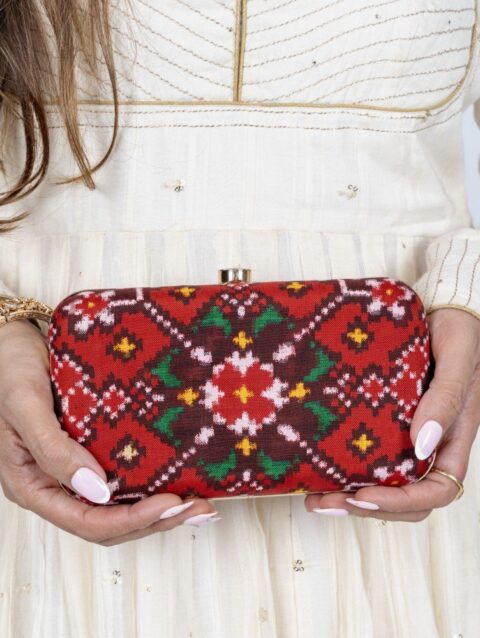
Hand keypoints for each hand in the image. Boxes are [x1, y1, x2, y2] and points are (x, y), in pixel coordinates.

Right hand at [0, 320, 218, 544]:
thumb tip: (96, 491)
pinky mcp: (87, 453)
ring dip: (158, 510)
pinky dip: (149, 486)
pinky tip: (179, 481)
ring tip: (199, 504)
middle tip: (200, 509)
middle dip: (155, 521)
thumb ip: (53, 449)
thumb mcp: (25, 405)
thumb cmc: (9, 368)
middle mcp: (53, 486)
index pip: (85, 521)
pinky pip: (120, 482)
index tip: (171, 503)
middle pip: (108, 523)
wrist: (11, 341)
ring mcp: (71, 472)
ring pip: (117, 509)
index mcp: (31, 485)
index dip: (131, 519)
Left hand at [304, 307, 479, 520]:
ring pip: (384, 485)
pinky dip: (346, 470)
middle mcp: (430, 446)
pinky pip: (370, 458)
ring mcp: (407, 437)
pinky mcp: (386, 423)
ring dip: (351, 498)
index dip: (401, 503)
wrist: (443, 311)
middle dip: (367, 508)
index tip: (363, 497)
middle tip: (325, 503)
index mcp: (453, 440)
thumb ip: (445, 399)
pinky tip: (318, 469)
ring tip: (313, 498)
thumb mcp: (457, 361)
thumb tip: (422, 444)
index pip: (436, 491)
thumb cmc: (458, 333)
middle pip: (405, 499)